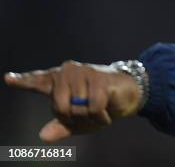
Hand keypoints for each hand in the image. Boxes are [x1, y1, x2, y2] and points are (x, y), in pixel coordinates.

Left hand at [4, 60, 141, 142]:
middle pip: (59, 106)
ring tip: (99, 111)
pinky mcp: (99, 78)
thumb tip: (43, 136)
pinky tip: (106, 112)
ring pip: (77, 108)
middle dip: (74, 118)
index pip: (37, 81)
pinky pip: (93, 108)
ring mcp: (84, 72)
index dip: (22, 80)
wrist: (128, 94)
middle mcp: (68, 72)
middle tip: (87, 116)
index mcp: (59, 81)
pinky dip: (100, 117)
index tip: (8, 78)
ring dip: (89, 118)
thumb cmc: (100, 105)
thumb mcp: (78, 121)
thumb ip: (60, 127)